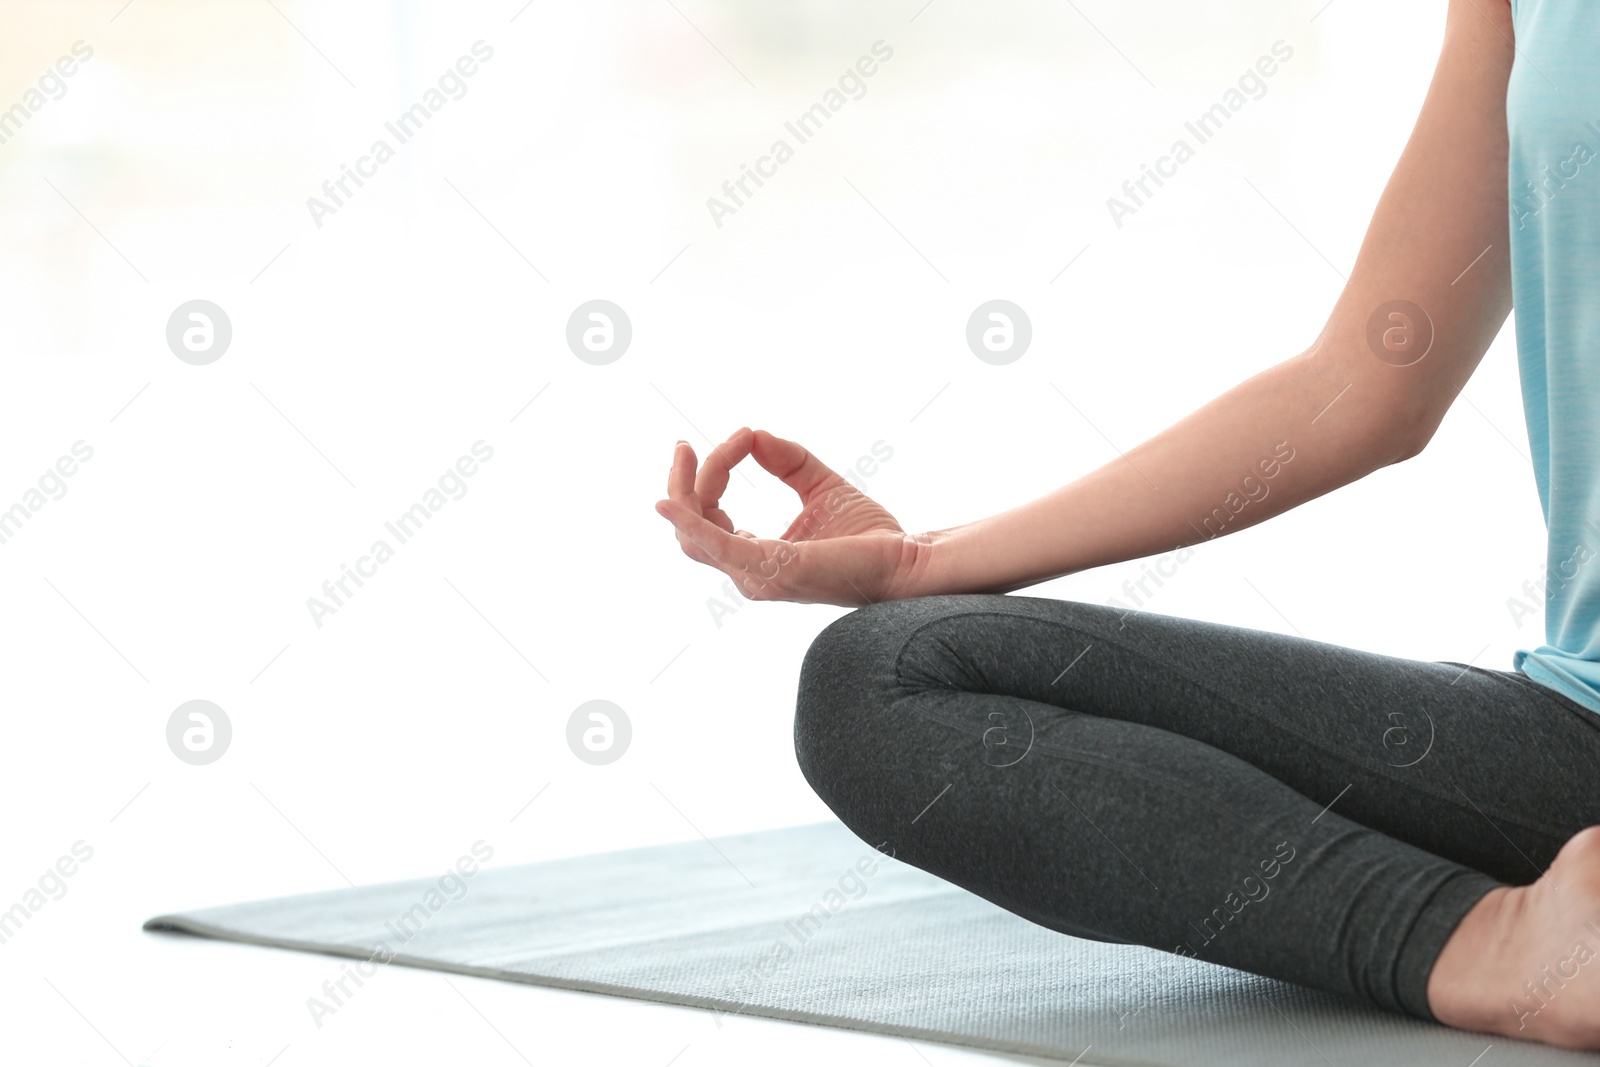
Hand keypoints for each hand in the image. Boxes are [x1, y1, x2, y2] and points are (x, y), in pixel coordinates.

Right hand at [653, 427, 925, 606]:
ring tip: (684, 452)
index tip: (740, 436)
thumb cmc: (869, 535)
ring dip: (688, 488)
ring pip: (695, 536)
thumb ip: (787, 461)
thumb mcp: (820, 485)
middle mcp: (750, 573)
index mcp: (758, 557)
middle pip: (693, 528)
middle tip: (682, 445)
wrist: (906, 560)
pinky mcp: (773, 568)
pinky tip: (669, 501)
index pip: (712, 516)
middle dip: (684, 483)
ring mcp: (757, 575)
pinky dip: (689, 522)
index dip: (715, 473)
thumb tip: (753, 434)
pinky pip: (716, 546)